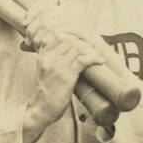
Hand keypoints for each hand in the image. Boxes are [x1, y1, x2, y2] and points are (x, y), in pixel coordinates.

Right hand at [23, 7, 105, 129]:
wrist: (44, 108)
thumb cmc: (49, 90)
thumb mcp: (46, 69)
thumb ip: (54, 56)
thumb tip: (70, 47)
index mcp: (44, 54)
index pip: (57, 35)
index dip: (72, 35)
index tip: (82, 40)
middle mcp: (49, 58)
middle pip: (68, 39)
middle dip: (82, 42)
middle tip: (91, 47)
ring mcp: (57, 66)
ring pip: (76, 48)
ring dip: (89, 50)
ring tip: (96, 55)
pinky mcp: (66, 75)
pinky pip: (82, 60)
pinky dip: (93, 59)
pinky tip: (99, 61)